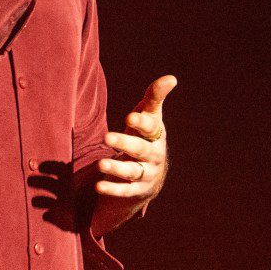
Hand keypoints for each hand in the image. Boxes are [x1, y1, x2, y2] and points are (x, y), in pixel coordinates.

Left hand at [93, 75, 175, 210]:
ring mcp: (146, 174)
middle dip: (124, 143)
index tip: (130, 117)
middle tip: (107, 137)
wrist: (151, 176)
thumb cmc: (146, 137)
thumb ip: (154, 98)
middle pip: (140, 149)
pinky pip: (124, 191)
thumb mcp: (150, 117)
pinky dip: (112, 189)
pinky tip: (99, 186)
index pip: (151, 128)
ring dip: (116, 168)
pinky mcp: (136, 191)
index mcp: (156, 136)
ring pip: (132, 172)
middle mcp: (154, 155)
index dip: (142, 123)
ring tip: (100, 164)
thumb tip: (171, 78)